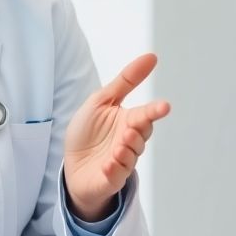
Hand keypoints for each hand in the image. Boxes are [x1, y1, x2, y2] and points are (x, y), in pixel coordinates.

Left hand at [63, 53, 170, 219]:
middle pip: (143, 133)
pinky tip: (107, 164)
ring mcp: (123, 160)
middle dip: (139, 130)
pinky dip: (114, 168)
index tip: (164, 106)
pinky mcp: (112, 177)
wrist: (71, 165)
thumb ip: (126, 80)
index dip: (155, 110)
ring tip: (118, 146)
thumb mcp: (102, 100)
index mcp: (129, 120)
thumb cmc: (87, 132)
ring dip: (127, 148)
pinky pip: (118, 173)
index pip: (147, 113)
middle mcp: (129, 140)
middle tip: (130, 129)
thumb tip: (151, 57)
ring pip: (133, 153)